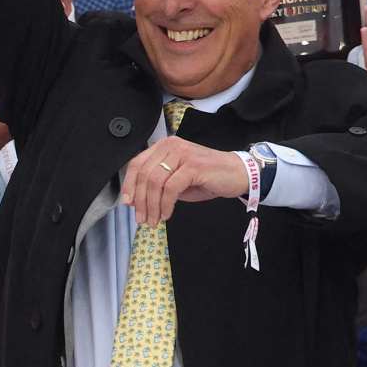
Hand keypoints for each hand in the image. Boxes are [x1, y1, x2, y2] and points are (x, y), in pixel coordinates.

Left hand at [120, 136, 248, 224]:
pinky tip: (167, 215)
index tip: (128, 204)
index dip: (129, 185)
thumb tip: (136, 200)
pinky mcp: (192, 166)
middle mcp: (171, 146)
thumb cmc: (208, 177)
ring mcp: (182, 154)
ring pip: (155, 181)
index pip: (137, 164)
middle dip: (140, 200)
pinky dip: (165, 204)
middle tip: (142, 218)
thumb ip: (158, 185)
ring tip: (153, 220)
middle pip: (144, 174)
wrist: (238, 173)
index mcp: (164, 146)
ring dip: (152, 205)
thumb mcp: (178, 180)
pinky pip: (170, 188)